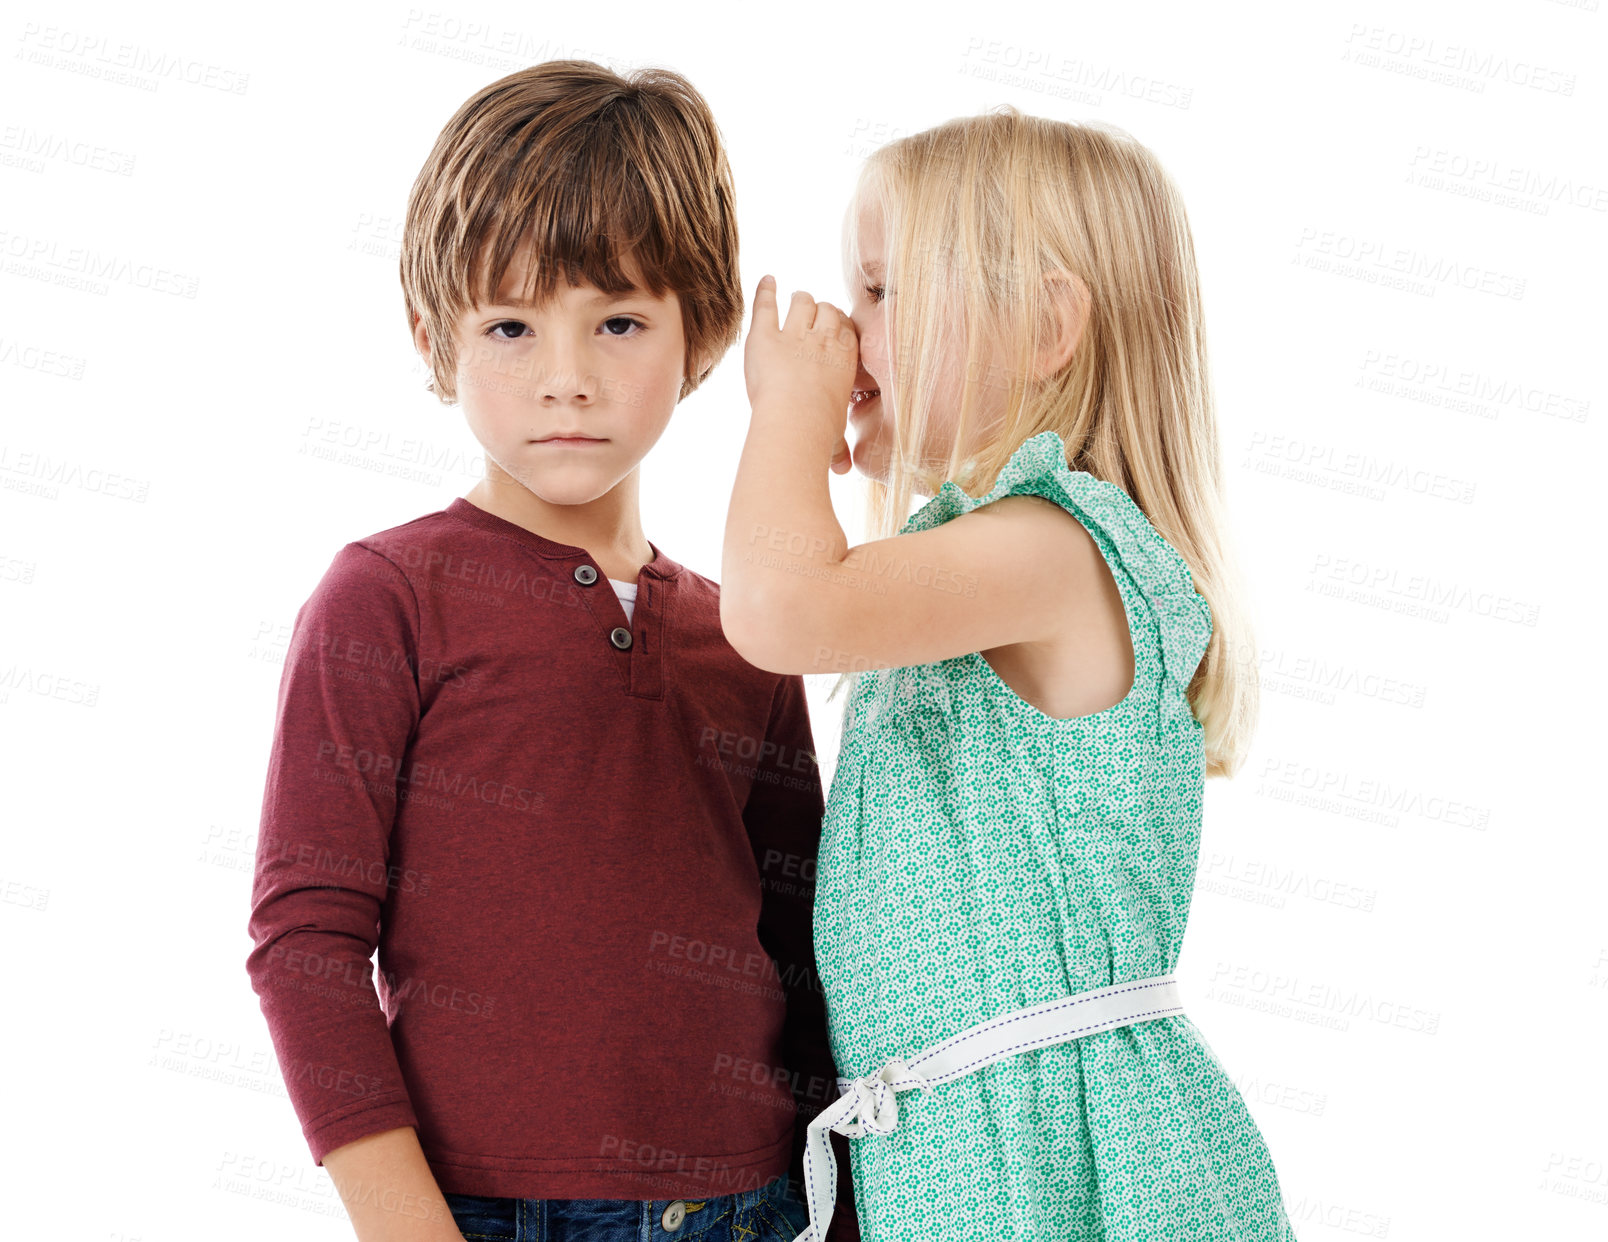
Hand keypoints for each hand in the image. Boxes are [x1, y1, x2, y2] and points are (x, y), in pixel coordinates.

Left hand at [745, 274, 856, 474]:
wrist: (795, 422)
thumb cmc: (818, 433)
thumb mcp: (834, 441)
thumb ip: (838, 450)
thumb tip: (844, 469)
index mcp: (846, 358)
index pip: (847, 328)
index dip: (839, 326)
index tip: (833, 330)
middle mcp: (824, 339)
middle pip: (828, 309)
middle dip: (821, 310)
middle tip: (813, 316)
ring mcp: (794, 333)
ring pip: (803, 301)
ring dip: (799, 300)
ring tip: (794, 300)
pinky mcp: (765, 334)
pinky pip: (767, 304)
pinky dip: (766, 291)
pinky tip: (767, 281)